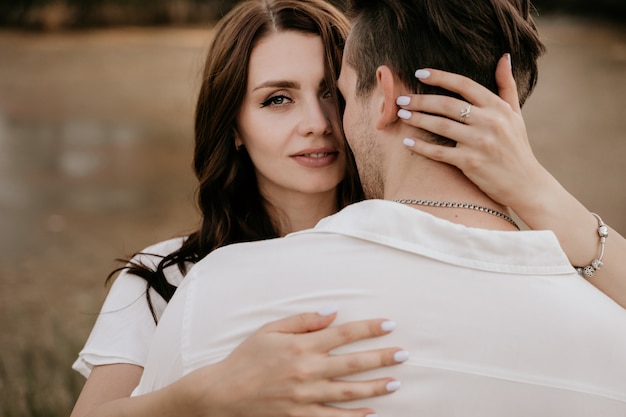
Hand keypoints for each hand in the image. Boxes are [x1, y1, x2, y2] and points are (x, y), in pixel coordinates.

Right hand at [171, 310, 406, 416]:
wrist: (223, 393)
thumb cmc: (246, 358)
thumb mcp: (269, 330)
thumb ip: (302, 321)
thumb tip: (331, 314)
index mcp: (300, 347)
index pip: (343, 334)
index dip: (368, 328)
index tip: (389, 324)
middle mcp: (307, 371)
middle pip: (353, 363)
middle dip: (381, 358)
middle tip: (404, 354)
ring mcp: (305, 396)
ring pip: (349, 392)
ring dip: (375, 387)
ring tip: (395, 382)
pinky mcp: (300, 416)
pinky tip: (371, 413)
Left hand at [396, 54, 550, 210]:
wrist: (525, 183)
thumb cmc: (517, 147)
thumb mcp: (516, 114)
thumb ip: (507, 86)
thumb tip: (504, 57)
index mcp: (497, 107)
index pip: (464, 85)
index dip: (440, 77)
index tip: (419, 73)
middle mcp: (489, 122)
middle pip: (447, 104)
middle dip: (420, 100)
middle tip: (401, 99)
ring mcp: (479, 143)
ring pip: (441, 126)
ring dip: (418, 119)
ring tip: (401, 115)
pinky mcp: (470, 163)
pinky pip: (439, 152)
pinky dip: (421, 147)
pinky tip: (408, 141)